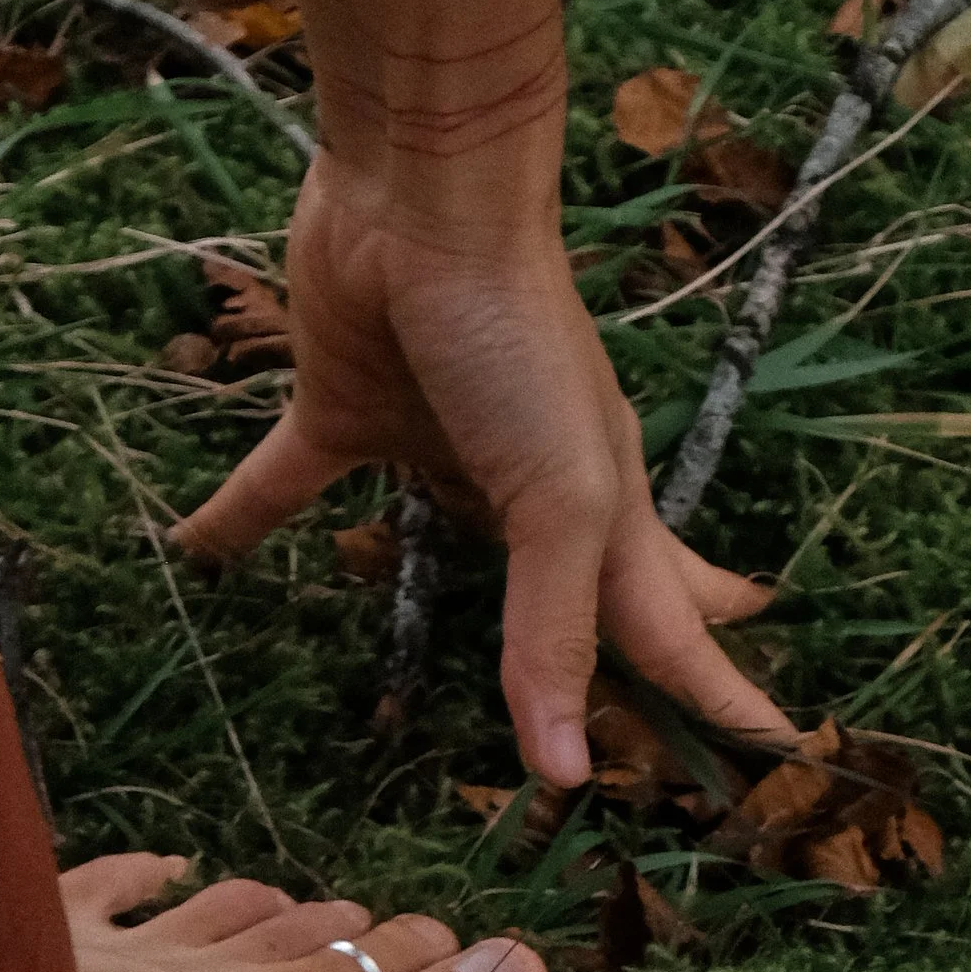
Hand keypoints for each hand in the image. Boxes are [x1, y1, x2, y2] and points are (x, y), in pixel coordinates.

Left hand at [169, 151, 794, 784]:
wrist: (422, 197)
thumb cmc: (516, 342)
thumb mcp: (560, 500)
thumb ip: (556, 634)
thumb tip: (564, 774)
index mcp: (605, 511)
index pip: (671, 631)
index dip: (718, 696)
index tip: (774, 752)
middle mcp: (531, 490)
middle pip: (589, 599)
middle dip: (631, 660)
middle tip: (660, 721)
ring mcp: (441, 451)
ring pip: (450, 553)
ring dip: (460, 613)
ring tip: (461, 662)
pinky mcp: (346, 412)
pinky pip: (286, 485)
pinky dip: (241, 519)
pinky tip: (196, 552)